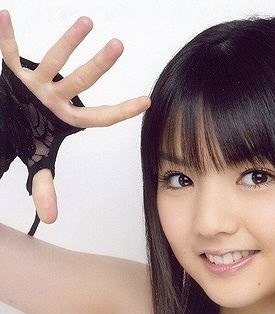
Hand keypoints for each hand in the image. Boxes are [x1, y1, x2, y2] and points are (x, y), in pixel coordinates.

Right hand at [0, 10, 150, 223]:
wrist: (6, 122)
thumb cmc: (29, 138)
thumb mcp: (37, 164)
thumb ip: (45, 189)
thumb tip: (52, 219)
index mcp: (65, 120)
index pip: (98, 117)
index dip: (121, 111)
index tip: (147, 102)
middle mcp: (55, 98)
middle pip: (80, 82)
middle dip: (98, 66)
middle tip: (118, 47)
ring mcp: (36, 83)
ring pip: (54, 61)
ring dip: (68, 43)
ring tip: (87, 22)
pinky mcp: (14, 72)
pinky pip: (8, 52)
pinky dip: (5, 36)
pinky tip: (5, 15)